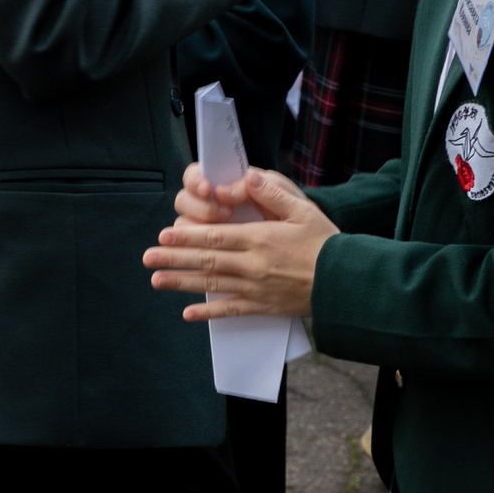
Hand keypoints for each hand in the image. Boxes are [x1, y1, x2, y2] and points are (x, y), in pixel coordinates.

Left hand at [146, 162, 334, 319]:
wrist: (346, 282)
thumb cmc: (326, 242)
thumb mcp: (303, 209)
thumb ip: (272, 193)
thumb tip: (246, 177)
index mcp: (260, 238)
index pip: (215, 236)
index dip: (187, 235)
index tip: (165, 234)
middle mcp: (253, 265)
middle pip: (206, 260)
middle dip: (174, 258)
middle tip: (148, 257)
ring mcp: (256, 288)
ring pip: (212, 283)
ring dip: (181, 282)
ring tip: (157, 280)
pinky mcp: (264, 306)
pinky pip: (231, 310)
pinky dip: (209, 312)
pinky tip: (188, 315)